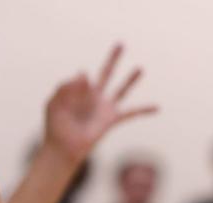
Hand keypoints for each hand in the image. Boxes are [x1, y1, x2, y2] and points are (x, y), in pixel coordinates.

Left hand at [42, 44, 156, 163]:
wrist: (64, 147)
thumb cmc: (56, 126)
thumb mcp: (54, 103)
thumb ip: (64, 86)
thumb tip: (84, 72)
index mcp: (80, 91)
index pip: (82, 77)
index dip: (76, 87)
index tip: (69, 102)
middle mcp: (94, 96)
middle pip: (107, 73)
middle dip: (113, 58)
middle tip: (120, 44)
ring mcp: (104, 108)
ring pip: (121, 89)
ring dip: (131, 79)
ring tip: (140, 69)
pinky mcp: (111, 120)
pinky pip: (131, 113)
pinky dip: (144, 110)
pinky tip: (157, 107)